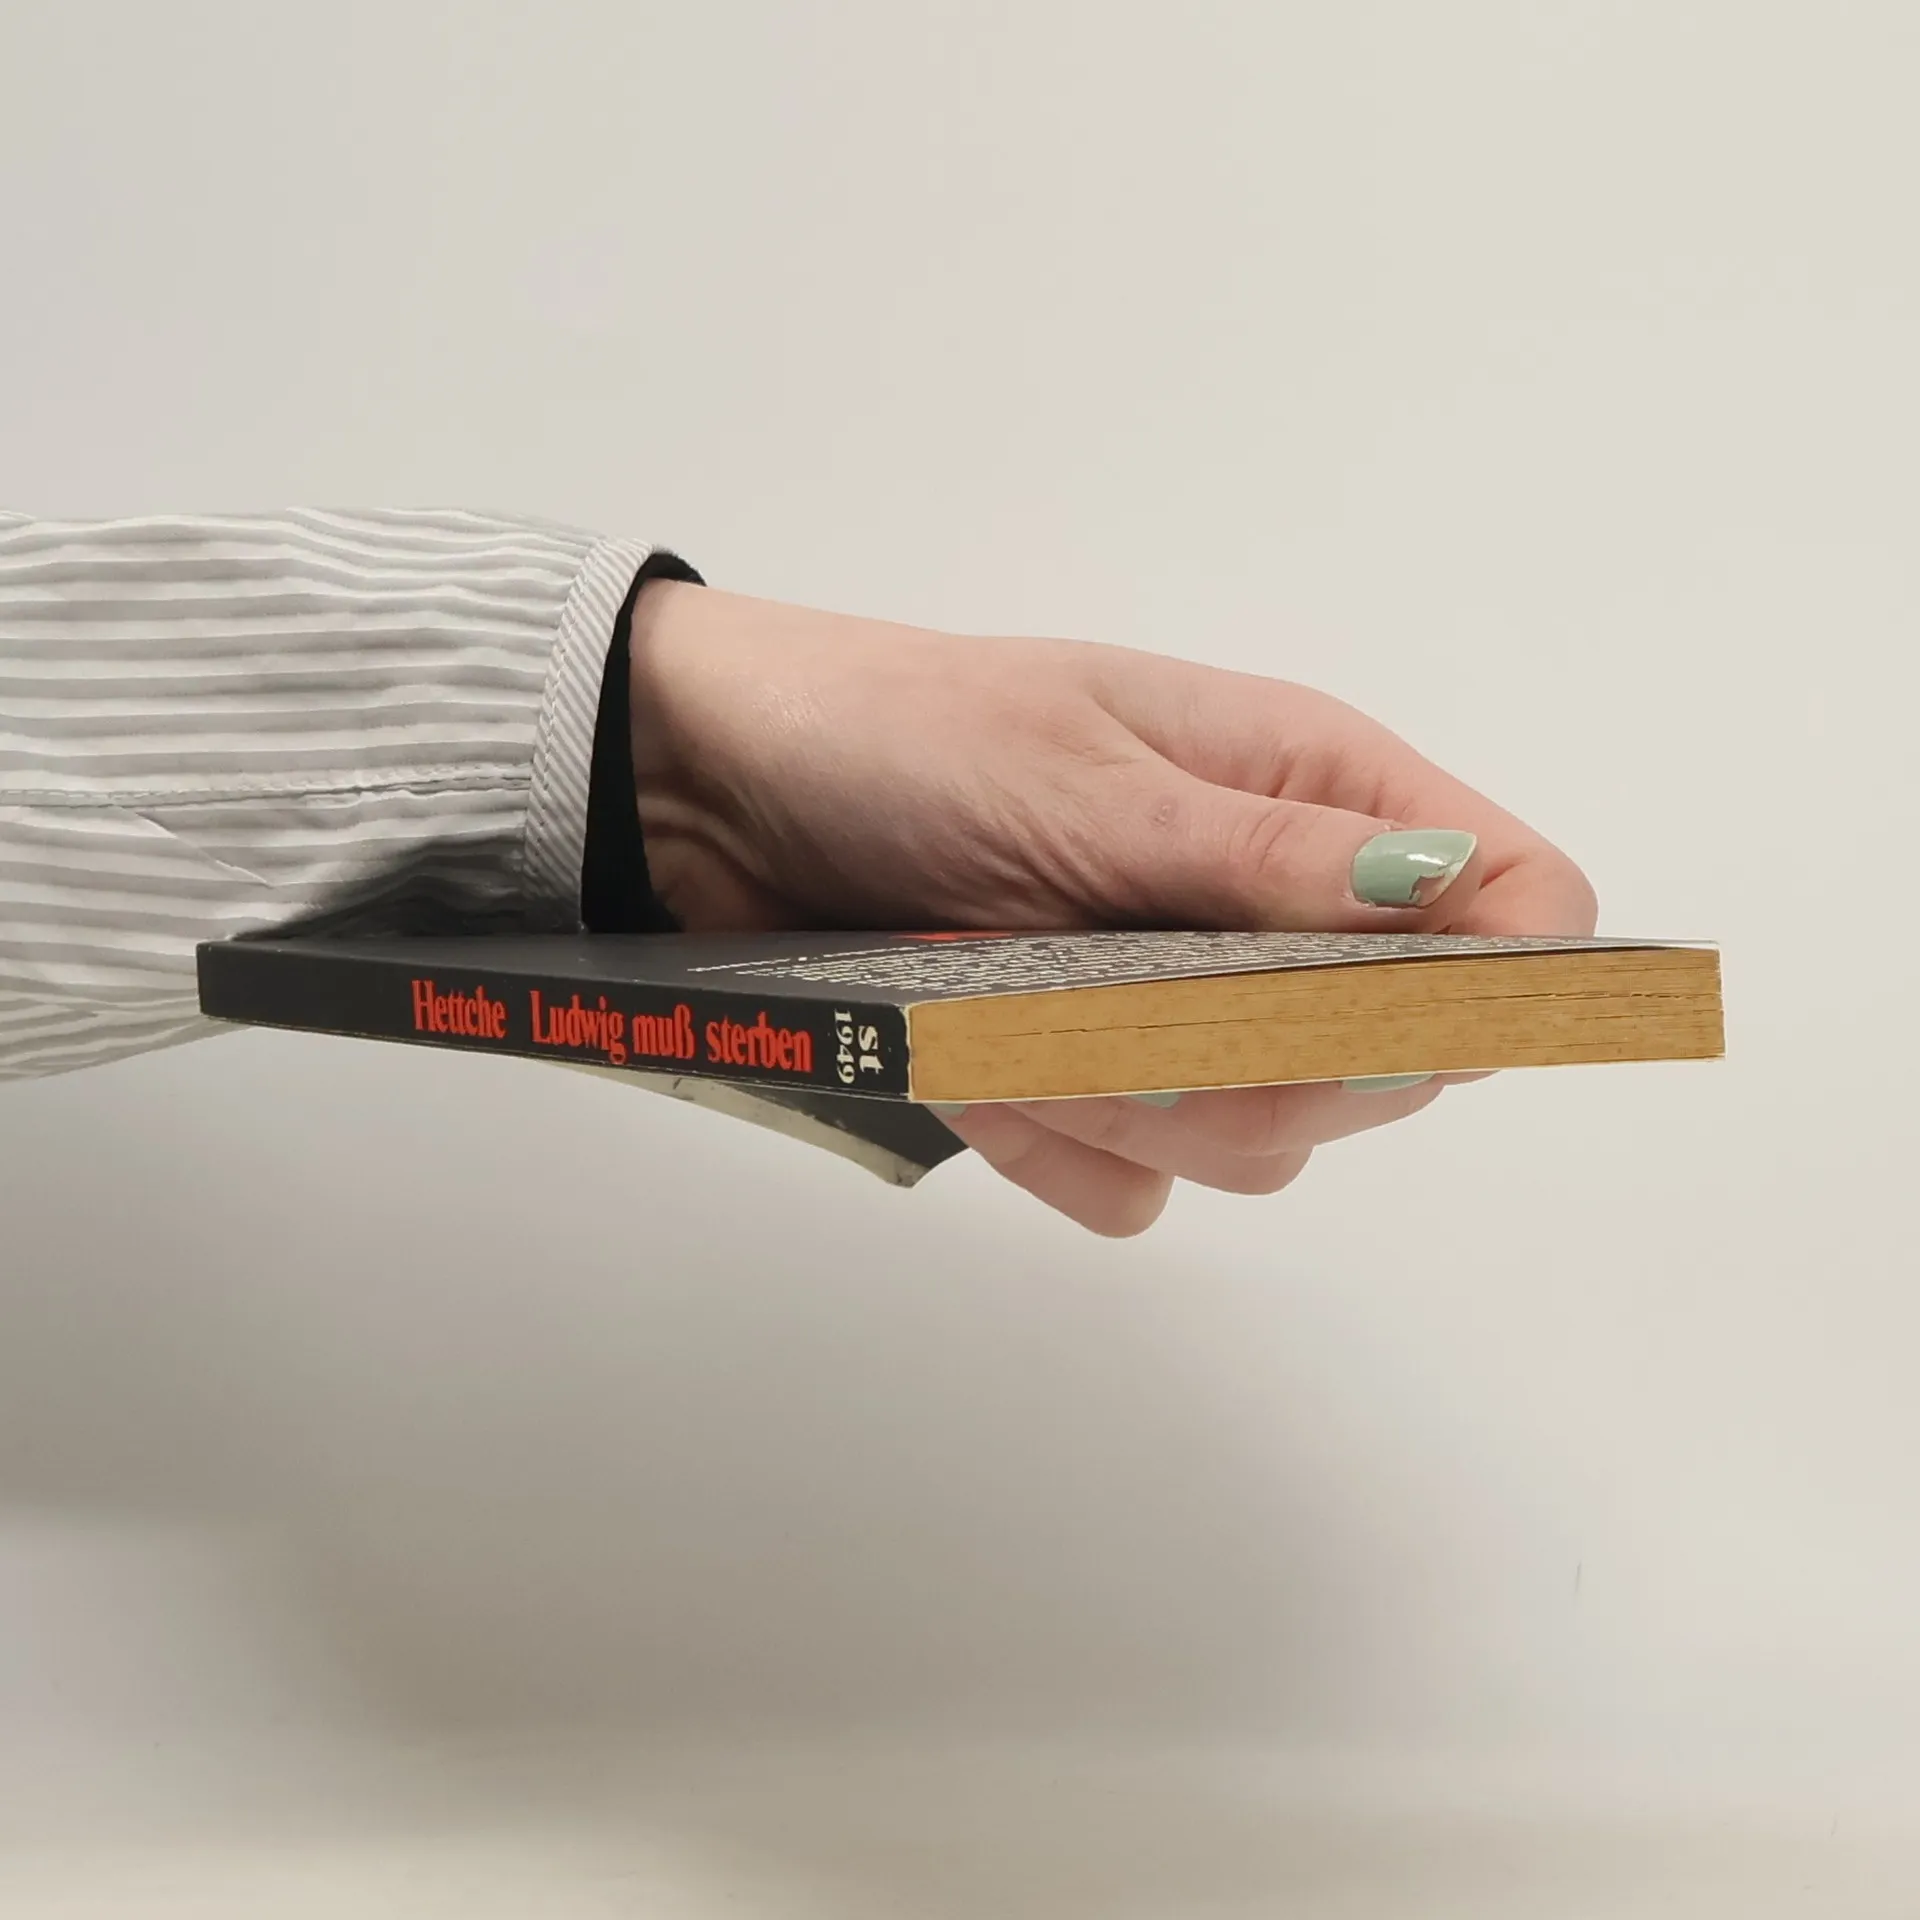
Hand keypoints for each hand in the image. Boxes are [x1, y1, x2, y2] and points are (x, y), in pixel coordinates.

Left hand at [629, 582, 1596, 1233]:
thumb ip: (1270, 860)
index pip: (1510, 900)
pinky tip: (981, 1070)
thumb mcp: (1086, 778)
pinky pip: (1138, 1184)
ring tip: (1002, 1016)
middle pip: (1388, 1065)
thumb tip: (1461, 893)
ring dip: (1125, 1104)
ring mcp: (1185, 1008)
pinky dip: (1056, 1147)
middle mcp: (1272, 908)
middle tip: (1111, 1004)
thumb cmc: (904, 736)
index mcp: (1307, 789)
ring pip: (1260, 1144)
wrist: (727, 793)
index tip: (1362, 1016)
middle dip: (1247, 1067)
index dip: (1485, 982)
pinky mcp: (1095, 1083)